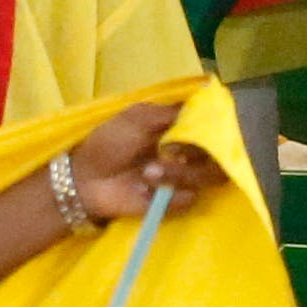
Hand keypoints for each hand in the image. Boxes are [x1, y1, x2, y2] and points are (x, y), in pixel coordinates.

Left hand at [63, 99, 224, 219]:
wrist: (86, 178)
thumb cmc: (108, 142)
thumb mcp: (135, 118)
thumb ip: (167, 112)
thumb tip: (200, 105)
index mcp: (180, 130)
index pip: (215, 127)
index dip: (215, 127)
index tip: (201, 126)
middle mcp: (190, 153)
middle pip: (220, 153)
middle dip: (196, 151)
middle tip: (170, 151)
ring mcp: (186, 178)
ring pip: (210, 176)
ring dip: (180, 173)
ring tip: (147, 173)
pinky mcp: (178, 202)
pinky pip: (192, 197)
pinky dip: (171, 193)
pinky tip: (146, 191)